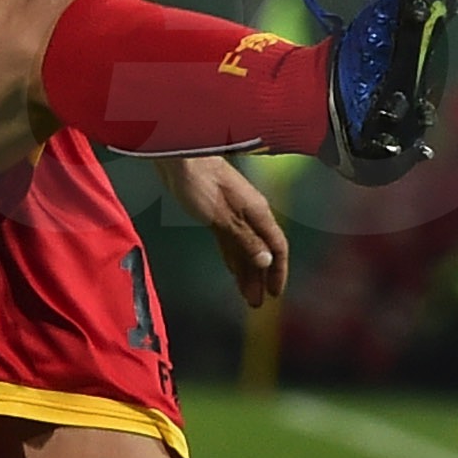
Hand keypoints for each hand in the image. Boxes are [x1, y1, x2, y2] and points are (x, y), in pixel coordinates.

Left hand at [160, 155, 288, 307]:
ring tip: (246, 295)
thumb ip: (245, 240)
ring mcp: (233, 213)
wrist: (179, 156)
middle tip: (256, 302)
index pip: (277, 247)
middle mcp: (250, 214)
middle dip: (260, 277)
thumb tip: (266, 262)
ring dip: (246, 271)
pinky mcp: (216, 212)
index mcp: (258, 213)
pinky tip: (233, 271)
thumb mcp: (223, 216)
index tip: (275, 293)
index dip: (278, 271)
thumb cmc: (201, 182)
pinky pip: (231, 240)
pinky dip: (233, 257)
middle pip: (261, 250)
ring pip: (245, 247)